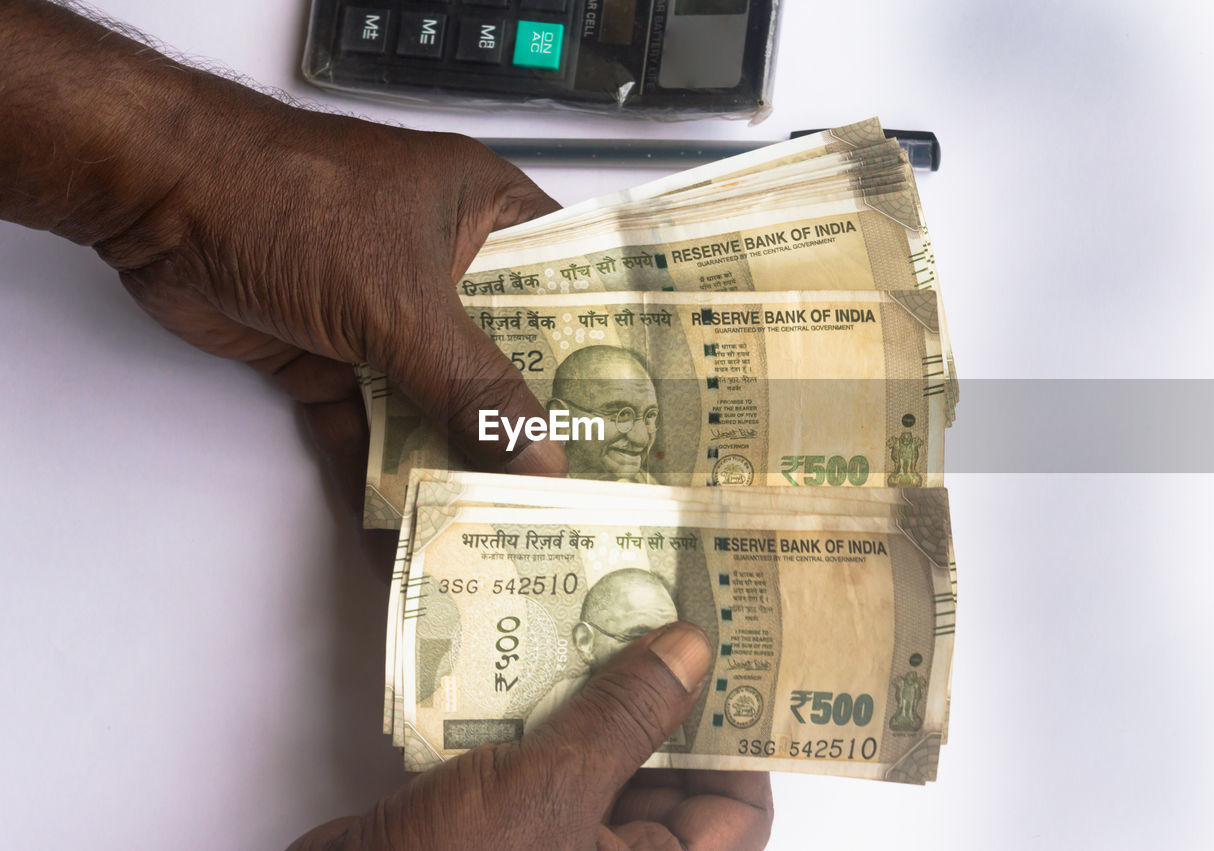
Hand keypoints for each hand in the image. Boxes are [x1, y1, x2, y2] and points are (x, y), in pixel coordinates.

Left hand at [106, 105, 567, 493]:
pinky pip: (369, 426)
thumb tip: (540, 459)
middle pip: (502, 357)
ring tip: (502, 524)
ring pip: (436, 400)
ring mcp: (384, 313)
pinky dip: (379, 474)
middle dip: (527, 423)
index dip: (599, 349)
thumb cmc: (293, 205)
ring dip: (454, 458)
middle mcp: (442, 263)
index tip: (633, 416)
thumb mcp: (405, 301)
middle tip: (576, 490)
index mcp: (484, 215)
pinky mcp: (330, 357)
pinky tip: (405, 530)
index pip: (565, 283)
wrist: (157, 202)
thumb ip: (476, 386)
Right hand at [289, 623, 771, 849]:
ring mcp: (559, 838)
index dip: (740, 738)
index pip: (738, 811)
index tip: (734, 662)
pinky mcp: (508, 817)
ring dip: (603, 690)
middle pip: (672, 771)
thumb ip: (628, 718)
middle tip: (669, 614)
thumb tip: (694, 653)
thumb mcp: (554, 788)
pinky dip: (549, 706)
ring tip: (609, 612)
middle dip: (666, 695)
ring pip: (607, 755)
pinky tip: (542, 647)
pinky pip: (550, 755)